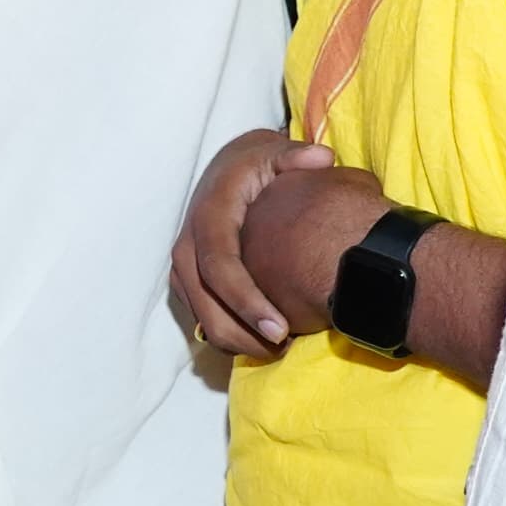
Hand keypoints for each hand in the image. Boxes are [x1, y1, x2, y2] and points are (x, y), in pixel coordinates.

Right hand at [174, 129, 332, 354]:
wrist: (231, 166)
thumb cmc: (259, 164)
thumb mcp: (277, 153)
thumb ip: (298, 156)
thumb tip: (320, 159)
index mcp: (209, 213)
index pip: (219, 264)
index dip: (245, 300)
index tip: (280, 328)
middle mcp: (189, 240)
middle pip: (203, 299)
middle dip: (239, 331)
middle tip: (280, 349)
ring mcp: (185, 262)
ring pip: (198, 312)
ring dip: (233, 338)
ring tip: (275, 351)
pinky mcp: (188, 277)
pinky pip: (201, 313)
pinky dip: (227, 332)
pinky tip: (260, 343)